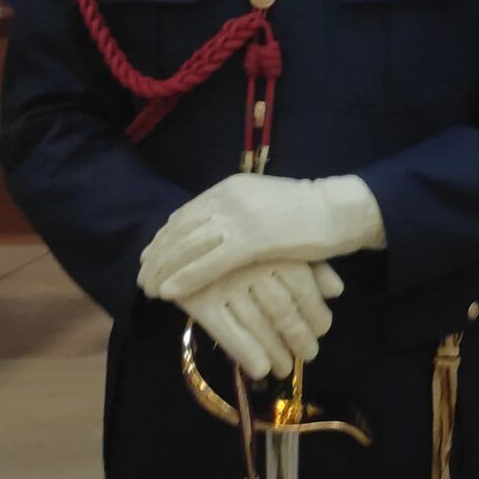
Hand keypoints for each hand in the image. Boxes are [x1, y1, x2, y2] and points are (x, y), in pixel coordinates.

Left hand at [138, 173, 385, 303]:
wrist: (338, 210)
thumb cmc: (307, 212)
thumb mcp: (263, 203)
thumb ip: (237, 212)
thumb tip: (216, 230)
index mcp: (230, 187)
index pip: (185, 213)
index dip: (164, 237)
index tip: (149, 255)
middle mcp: (228, 197)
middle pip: (180, 229)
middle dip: (157, 255)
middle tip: (141, 276)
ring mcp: (239, 217)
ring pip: (188, 247)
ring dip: (163, 270)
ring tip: (148, 288)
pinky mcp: (250, 240)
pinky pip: (207, 262)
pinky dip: (184, 278)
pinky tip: (169, 292)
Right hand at [181, 260, 345, 381]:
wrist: (180, 244)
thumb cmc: (240, 249)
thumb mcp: (275, 248)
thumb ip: (309, 266)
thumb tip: (337, 291)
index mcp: (269, 247)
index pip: (301, 281)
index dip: (315, 309)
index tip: (323, 329)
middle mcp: (248, 264)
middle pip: (282, 307)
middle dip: (299, 336)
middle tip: (309, 355)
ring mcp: (222, 282)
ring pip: (258, 323)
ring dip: (276, 351)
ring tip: (286, 368)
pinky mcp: (200, 300)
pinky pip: (227, 332)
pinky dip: (246, 352)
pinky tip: (261, 370)